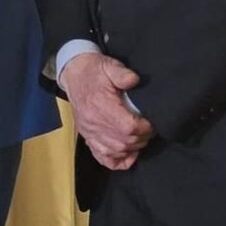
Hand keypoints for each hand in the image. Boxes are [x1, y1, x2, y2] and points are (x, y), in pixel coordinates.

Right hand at [59, 52, 152, 171]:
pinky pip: (103, 158)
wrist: (74, 76)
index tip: (151, 122)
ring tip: (140, 137)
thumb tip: (134, 79)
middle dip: (142, 138)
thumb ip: (122, 73)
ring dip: (132, 148)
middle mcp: (94, 123)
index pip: (127, 127)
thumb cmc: (94, 71)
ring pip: (115, 151)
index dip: (144, 128)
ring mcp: (90, 132)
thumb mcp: (109, 65)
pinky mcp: (88, 137)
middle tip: (150, 129)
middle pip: (124, 142)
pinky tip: (127, 153)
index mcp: (100, 106)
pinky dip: (117, 160)